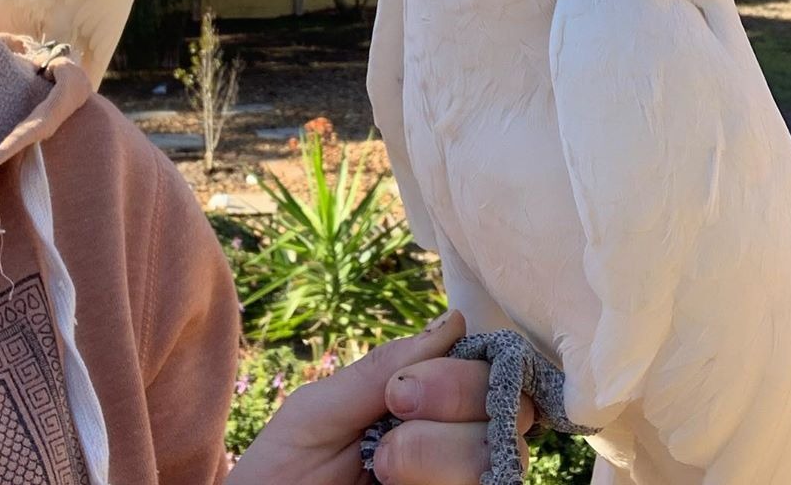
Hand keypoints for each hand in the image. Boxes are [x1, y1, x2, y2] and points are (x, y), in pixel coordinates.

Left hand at [226, 310, 534, 484]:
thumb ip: (383, 370)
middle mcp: (452, 442)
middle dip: (452, 399)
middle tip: (394, 418)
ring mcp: (457, 480)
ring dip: (439, 453)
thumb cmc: (282, 471)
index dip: (457, 371)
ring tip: (383, 470)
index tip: (401, 389)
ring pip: (502, 452)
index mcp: (422, 403)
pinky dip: (444, 481)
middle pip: (508, 404)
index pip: (483, 367)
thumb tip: (456, 321)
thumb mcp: (320, 410)